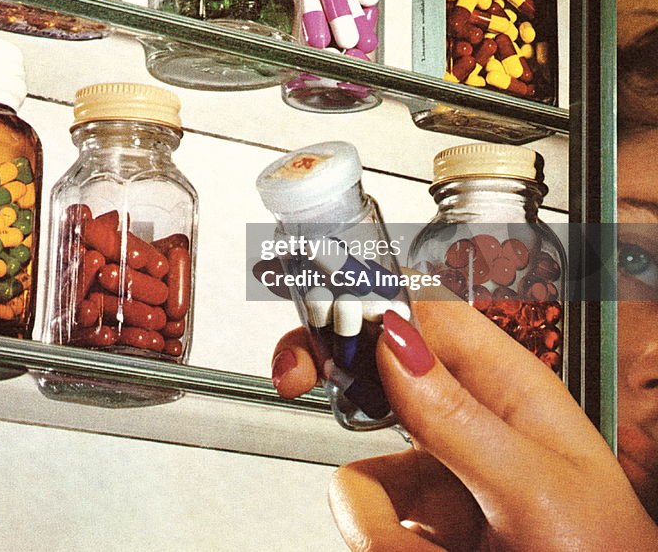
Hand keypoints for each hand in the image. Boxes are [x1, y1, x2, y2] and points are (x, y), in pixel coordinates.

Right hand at [272, 299, 657, 550]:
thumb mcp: (536, 487)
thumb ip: (457, 416)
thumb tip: (394, 340)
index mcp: (507, 388)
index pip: (422, 312)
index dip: (363, 302)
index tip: (314, 315)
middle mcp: (465, 423)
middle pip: (371, 370)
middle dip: (329, 375)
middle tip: (293, 380)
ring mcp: (439, 476)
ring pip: (357, 467)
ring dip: (376, 521)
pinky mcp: (419, 526)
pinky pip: (363, 519)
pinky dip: (379, 544)